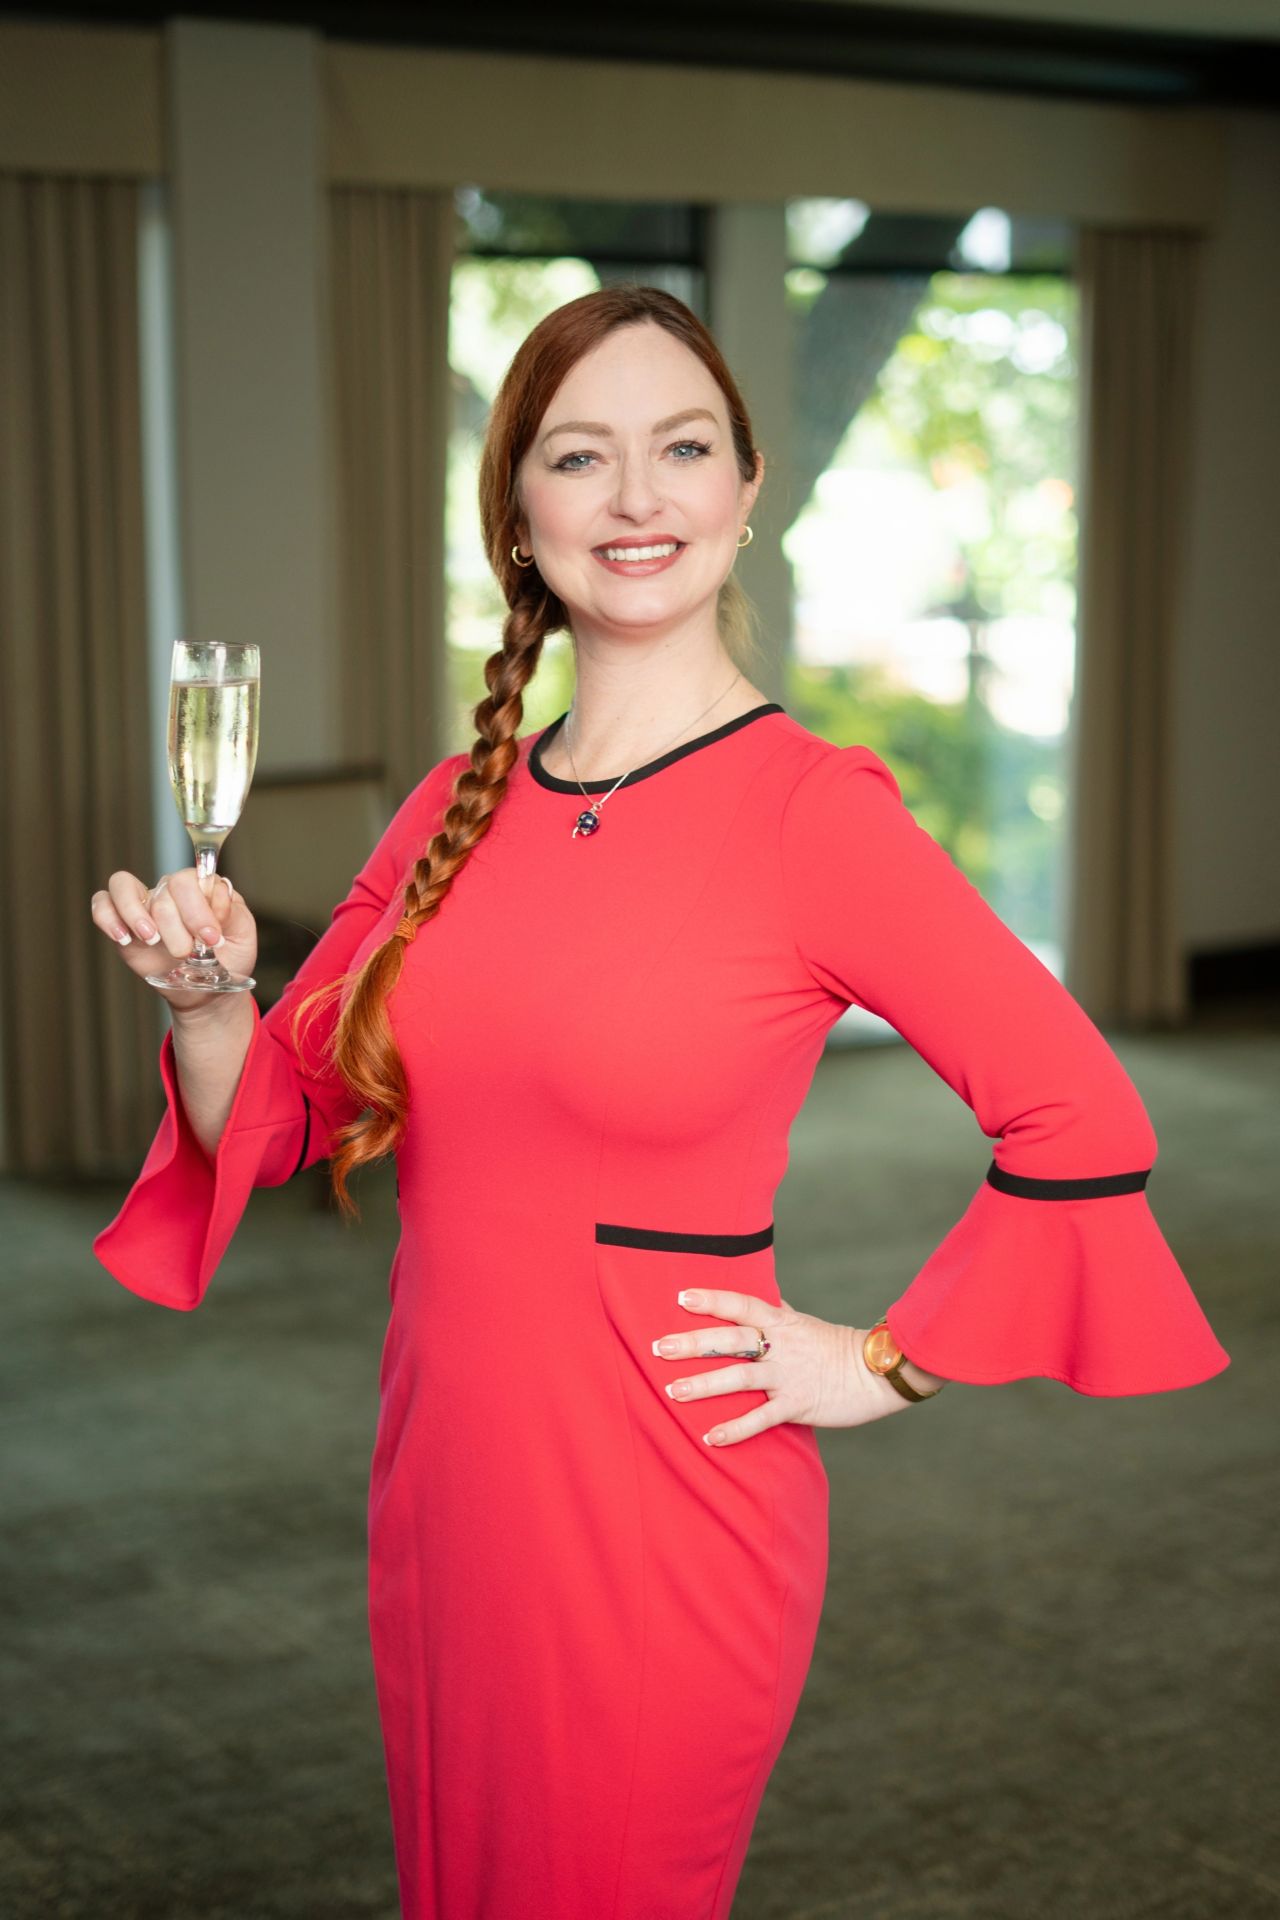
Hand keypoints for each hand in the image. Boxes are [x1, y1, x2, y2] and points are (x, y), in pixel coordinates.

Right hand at [90, 866, 258, 1012]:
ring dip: (135, 913)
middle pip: (163, 891)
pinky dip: (107, 917)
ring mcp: (144, 905)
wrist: (209, 989)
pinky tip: (124, 938)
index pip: (190, 880)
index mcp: (201, 887)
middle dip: (176, 925)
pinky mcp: (122, 923)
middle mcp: (170, 891)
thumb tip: (216, 894)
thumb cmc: (228, 957)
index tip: (211, 938)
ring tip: (152, 939)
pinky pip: (102, 904)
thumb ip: (232, 911)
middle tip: (187, 952)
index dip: (198, 909)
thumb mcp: (242, 935)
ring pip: (123, 886)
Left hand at [652, 1287, 915, 1447]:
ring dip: (704, 1385)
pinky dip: (736, 1429)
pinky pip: (762, 1418)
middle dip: (694, 1343)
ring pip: (739, 1377)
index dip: (712, 1299)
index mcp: (782, 1322)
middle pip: (731, 1339)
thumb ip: (779, 1312)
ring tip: (672, 1392)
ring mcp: (788, 1376)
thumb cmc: (838, 1347)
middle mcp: (781, 1346)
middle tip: (659, 1348)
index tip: (681, 1297)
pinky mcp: (797, 1405)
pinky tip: (711, 1438)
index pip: (742, 1305)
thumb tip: (763, 1294)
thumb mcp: (805, 1323)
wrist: (878, 1373)